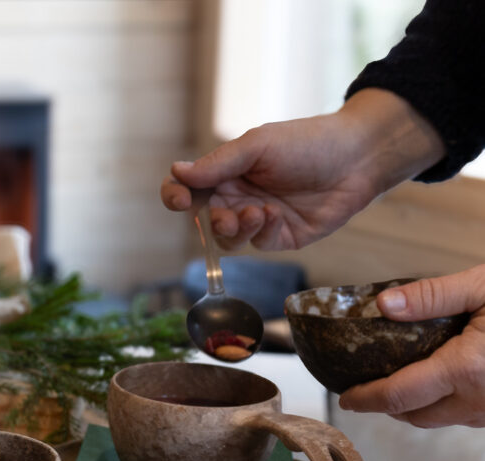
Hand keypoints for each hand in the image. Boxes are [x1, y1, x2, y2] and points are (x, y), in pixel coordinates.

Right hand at [160, 89, 444, 250]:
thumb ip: (218, 163)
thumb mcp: (258, 146)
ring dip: (234, 230)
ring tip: (256, 213)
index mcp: (227, 172)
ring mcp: (258, 218)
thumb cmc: (307, 143)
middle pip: (205, 219)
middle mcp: (238, 196)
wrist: (357, 157)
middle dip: (211, 220)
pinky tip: (276, 215)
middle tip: (225, 215)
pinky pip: (258, 243)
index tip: (180, 200)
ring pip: (228, 238)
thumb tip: (176, 171)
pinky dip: (262, 231)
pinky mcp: (281, 236)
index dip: (176, 196)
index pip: (189, 189)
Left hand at [338, 266, 484, 427]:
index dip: (365, 399)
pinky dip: (441, 404)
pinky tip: (434, 381)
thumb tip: (383, 305)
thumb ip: (432, 296)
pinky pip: (465, 416)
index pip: (398, 396)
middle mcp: (480, 400)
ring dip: (412, 407)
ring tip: (392, 382)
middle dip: (384, 405)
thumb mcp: (484, 286)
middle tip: (361, 386)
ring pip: (439, 419)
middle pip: (413, 415)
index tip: (345, 396)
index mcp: (467, 370)